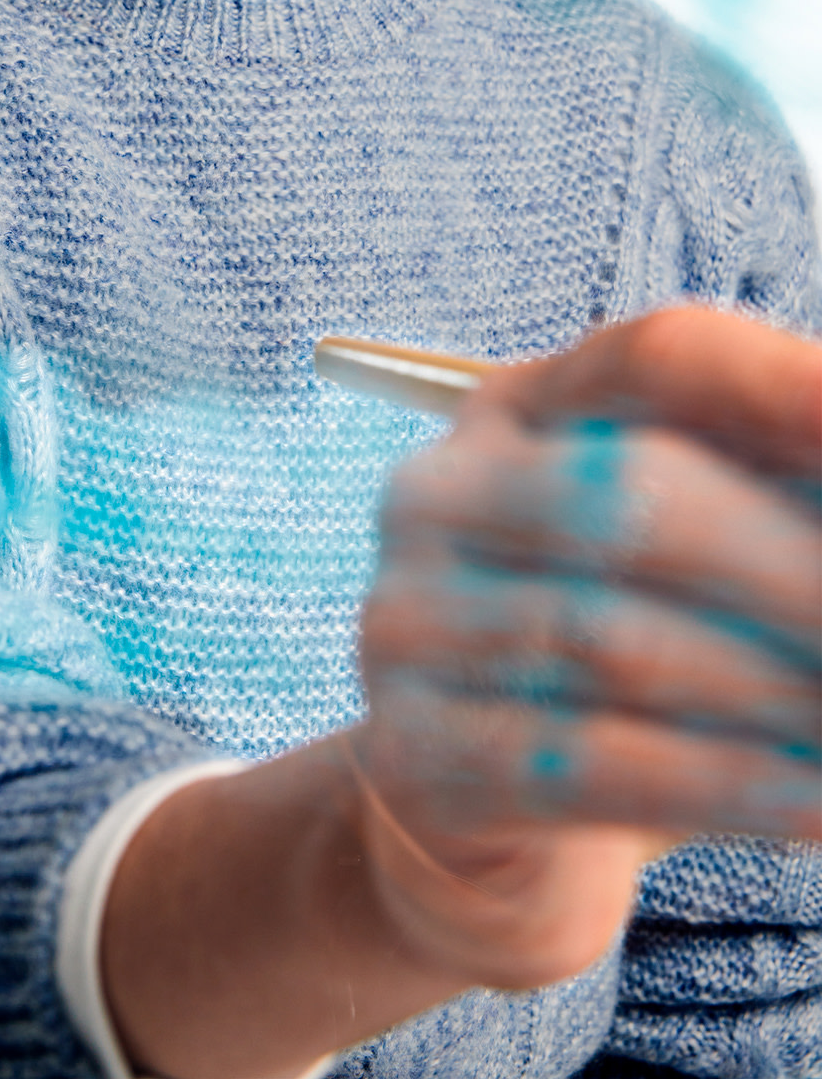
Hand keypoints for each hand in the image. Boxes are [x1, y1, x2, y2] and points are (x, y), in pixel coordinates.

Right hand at [101, 308, 819, 1078]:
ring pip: (611, 642)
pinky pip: (586, 764)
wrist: (484, 829)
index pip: (657, 357)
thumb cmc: (632, 657)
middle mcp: (440, 490)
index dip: (778, 385)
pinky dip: (725, 786)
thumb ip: (776, 498)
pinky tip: (815, 806)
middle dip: (797, 572)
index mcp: (522, 408)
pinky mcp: (411, 753)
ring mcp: (406, 620)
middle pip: (633, 494)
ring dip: (779, 695)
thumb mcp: (695, 555)